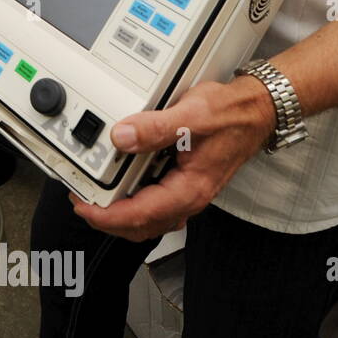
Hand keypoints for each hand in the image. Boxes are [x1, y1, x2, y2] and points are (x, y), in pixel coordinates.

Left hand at [70, 77, 276, 240]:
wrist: (256, 111)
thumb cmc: (231, 115)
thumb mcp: (192, 114)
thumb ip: (155, 127)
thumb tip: (122, 137)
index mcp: (189, 188)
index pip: (140, 215)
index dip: (106, 216)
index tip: (83, 206)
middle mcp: (188, 196)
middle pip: (140, 225)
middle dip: (106, 219)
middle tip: (80, 201)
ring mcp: (185, 193)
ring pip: (146, 219)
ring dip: (118, 213)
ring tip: (93, 195)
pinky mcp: (182, 184)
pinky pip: (153, 204)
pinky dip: (131, 202)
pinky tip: (118, 186)